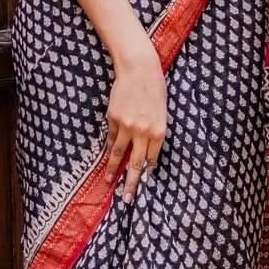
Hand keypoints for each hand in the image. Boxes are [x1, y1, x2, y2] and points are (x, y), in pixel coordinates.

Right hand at [103, 37, 166, 203]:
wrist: (139, 69)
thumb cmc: (155, 88)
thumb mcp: (161, 113)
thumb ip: (154, 132)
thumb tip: (145, 149)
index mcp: (159, 132)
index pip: (152, 160)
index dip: (147, 173)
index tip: (144, 183)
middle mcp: (143, 132)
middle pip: (136, 164)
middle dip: (132, 183)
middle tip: (127, 200)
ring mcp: (127, 126)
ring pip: (118, 155)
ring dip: (114, 171)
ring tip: (110, 184)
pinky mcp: (113, 119)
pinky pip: (111, 138)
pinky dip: (109, 149)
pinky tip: (107, 160)